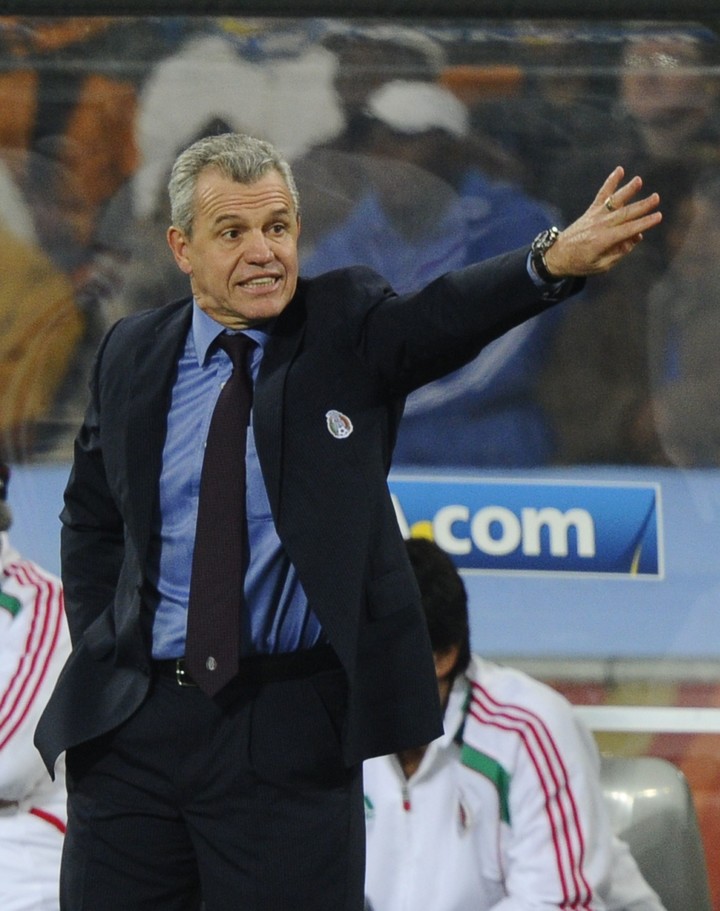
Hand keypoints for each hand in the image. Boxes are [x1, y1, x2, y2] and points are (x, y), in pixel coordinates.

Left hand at [544, 167, 661, 277]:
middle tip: (656, 198)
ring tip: (639, 180)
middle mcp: (600, 225)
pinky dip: (610, 182)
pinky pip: (602, 195)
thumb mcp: (601, 266)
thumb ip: (619, 253)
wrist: (557, 255)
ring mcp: (595, 216)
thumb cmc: (580, 264)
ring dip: (627, 190)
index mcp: (603, 240)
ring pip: (614, 201)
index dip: (644, 223)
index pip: (629, 230)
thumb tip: (636, 237)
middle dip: (642, 206)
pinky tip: (620, 170)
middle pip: (625, 213)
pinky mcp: (591, 211)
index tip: (658, 216)